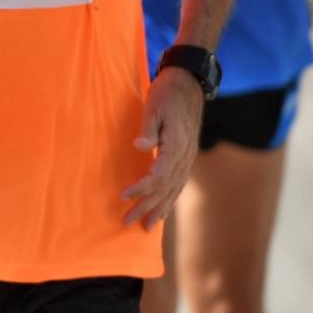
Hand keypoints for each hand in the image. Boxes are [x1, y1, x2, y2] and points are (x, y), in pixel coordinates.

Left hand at [122, 66, 203, 228]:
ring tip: (145, 227)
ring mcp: (187, 159)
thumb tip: (140, 146)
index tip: (123, 196)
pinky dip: (169, 200)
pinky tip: (161, 211)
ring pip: (173, 191)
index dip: (141, 188)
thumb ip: (149, 128)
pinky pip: (178, 185)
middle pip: (164, 189)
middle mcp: (184, 157)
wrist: (188, 86)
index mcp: (176, 146)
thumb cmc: (167, 94)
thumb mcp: (154, 106)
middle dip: (145, 206)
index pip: (157, 175)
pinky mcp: (186, 158)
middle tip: (126, 221)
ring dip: (158, 209)